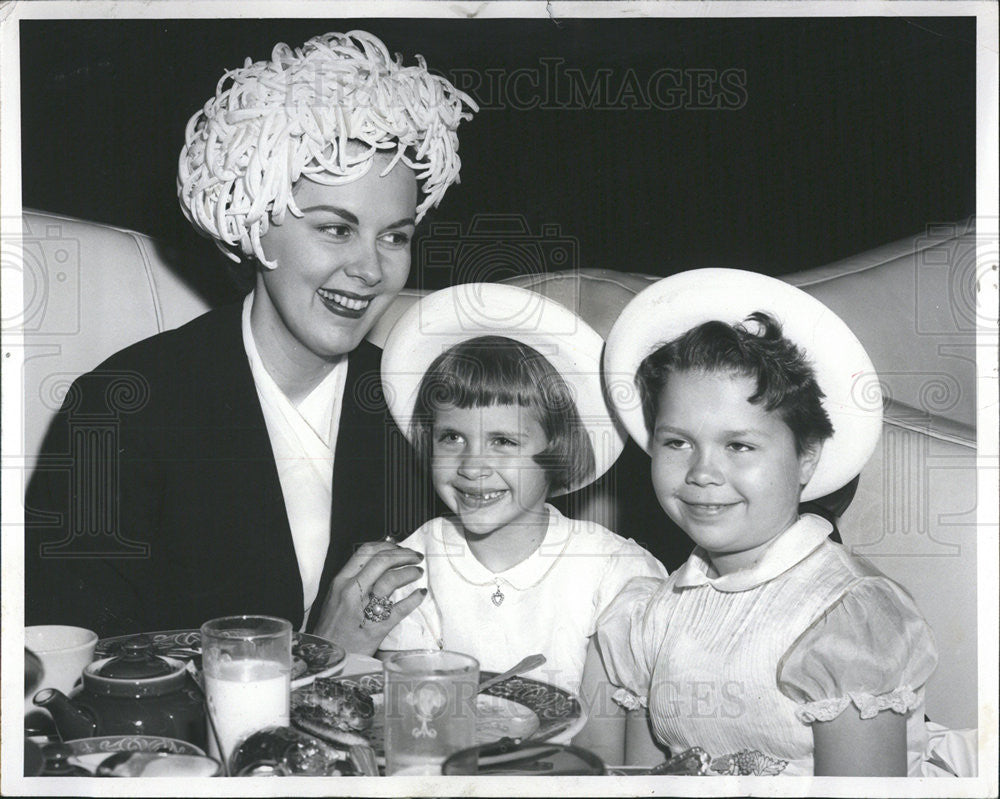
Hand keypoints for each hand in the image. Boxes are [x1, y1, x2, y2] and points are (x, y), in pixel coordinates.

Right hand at [311, 540, 424, 655]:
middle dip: (403, 555)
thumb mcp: (336, 595)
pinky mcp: (376, 628)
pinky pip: (400, 609)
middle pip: (382, 561)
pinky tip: (420, 594)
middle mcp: (351, 592)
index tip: (399, 547)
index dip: (386, 545)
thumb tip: (379, 558)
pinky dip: (413, 599)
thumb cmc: (333, 626)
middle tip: (415, 556)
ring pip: (391, 580)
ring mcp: (363, 610)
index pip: (365, 552)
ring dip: (409, 573)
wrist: (327, 658)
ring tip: (418, 573)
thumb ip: (354, 577)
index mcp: (340, 582)